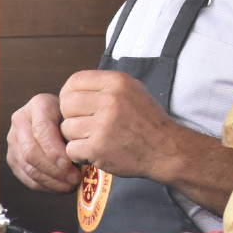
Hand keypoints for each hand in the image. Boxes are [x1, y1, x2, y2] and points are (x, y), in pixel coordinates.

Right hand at [6, 93, 81, 192]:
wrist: (58, 114)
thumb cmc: (71, 115)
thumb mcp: (75, 115)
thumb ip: (75, 131)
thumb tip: (80, 157)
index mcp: (38, 104)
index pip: (41, 130)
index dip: (54, 149)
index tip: (70, 163)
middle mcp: (20, 120)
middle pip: (31, 152)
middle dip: (54, 169)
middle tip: (74, 178)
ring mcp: (13, 140)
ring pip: (28, 167)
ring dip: (51, 181)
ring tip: (70, 185)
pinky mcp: (12, 158)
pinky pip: (26, 177)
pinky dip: (45, 186)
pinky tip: (61, 188)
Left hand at [59, 69, 179, 181]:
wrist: (165, 148)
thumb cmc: (148, 120)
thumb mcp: (133, 89)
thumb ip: (106, 85)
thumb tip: (76, 87)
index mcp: (118, 82)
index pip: (75, 80)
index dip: (68, 92)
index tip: (72, 103)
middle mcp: (110, 100)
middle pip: (67, 104)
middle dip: (70, 115)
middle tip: (81, 123)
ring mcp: (103, 125)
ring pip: (67, 127)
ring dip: (75, 136)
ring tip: (90, 138)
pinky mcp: (99, 148)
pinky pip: (72, 148)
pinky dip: (79, 153)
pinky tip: (92, 151)